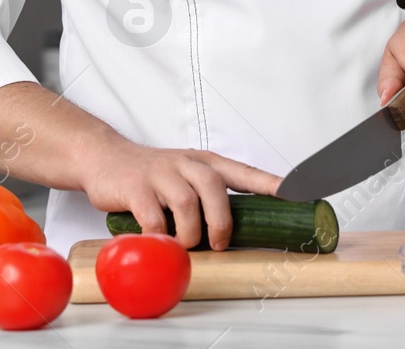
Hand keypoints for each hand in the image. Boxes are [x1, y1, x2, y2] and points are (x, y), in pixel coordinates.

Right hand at [79, 136, 281, 249]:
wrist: (106, 158)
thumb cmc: (153, 174)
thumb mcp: (186, 175)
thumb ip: (209, 197)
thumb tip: (238, 231)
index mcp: (205, 163)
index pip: (246, 172)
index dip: (271, 183)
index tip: (298, 193)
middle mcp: (186, 164)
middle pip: (215, 187)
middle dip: (221, 221)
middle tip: (218, 243)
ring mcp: (161, 174)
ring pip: (186, 203)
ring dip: (190, 232)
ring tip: (185, 245)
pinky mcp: (136, 187)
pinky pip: (153, 217)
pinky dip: (159, 237)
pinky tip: (158, 242)